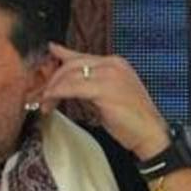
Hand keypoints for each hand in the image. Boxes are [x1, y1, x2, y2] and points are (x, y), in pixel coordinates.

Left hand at [43, 43, 169, 159]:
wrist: (150, 134)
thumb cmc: (129, 119)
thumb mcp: (106, 96)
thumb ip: (88, 85)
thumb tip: (67, 84)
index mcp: (115, 63)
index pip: (80, 56)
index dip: (59, 59)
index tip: (44, 61)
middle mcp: (112, 64)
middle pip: (70, 64)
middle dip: (51, 80)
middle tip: (40, 96)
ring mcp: (110, 75)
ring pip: (68, 75)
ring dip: (51, 90)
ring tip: (44, 104)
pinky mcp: (105, 89)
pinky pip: (71, 88)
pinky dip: (57, 95)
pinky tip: (50, 104)